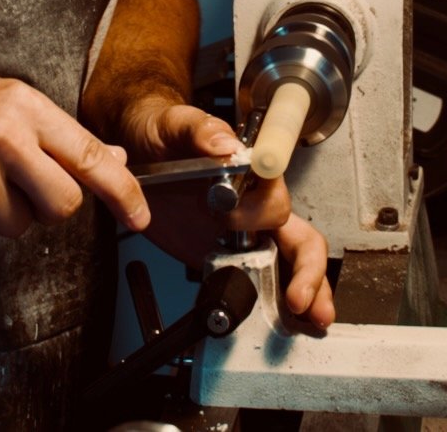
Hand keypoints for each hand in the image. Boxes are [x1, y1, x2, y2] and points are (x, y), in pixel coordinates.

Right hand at [0, 72, 148, 242]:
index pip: (90, 156)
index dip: (123, 192)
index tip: (140, 215)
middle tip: (16, 187)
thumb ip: (55, 132)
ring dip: (0, 214)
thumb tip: (110, 158)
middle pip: (63, 205)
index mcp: (21, 108)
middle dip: (47, 206)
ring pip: (20, 227)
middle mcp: (3, 141)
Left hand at [130, 100, 335, 327]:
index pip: (276, 196)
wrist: (136, 149)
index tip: (264, 230)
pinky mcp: (224, 254)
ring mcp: (243, 233)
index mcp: (250, 173)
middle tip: (300, 298)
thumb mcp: (174, 124)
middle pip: (299, 238)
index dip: (272, 217)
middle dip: (308, 271)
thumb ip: (199, 129)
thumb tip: (224, 144)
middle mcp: (254, 204)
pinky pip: (256, 280)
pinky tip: (283, 322)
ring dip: (305, 292)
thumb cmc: (161, 132)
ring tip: (310, 319)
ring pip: (288, 263)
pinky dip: (274, 304)